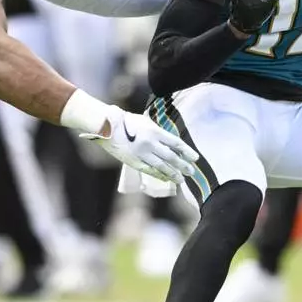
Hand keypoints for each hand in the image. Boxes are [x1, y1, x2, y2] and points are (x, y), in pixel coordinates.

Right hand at [80, 105, 198, 182]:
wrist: (107, 127)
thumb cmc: (126, 121)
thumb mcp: (146, 122)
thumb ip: (158, 132)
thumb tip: (170, 142)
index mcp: (155, 131)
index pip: (176, 143)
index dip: (187, 152)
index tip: (195, 158)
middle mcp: (151, 143)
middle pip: (171, 157)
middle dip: (183, 165)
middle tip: (191, 172)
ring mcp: (142, 154)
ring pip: (161, 166)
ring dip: (173, 173)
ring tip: (181, 179)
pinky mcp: (133, 161)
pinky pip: (149, 170)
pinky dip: (159, 175)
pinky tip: (166, 179)